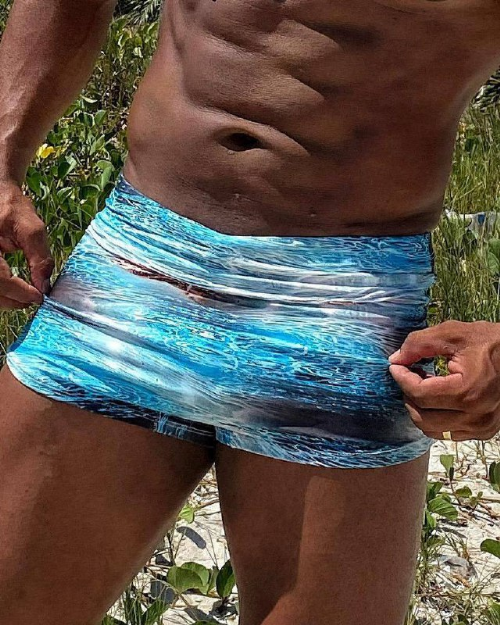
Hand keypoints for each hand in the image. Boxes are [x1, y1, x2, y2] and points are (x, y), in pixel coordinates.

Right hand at [0, 179, 53, 308]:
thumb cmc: (12, 208)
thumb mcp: (32, 230)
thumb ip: (40, 259)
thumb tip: (44, 286)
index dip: (19, 292)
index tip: (39, 297)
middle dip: (13, 300)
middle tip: (34, 300)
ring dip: (7, 299)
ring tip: (26, 297)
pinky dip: (2, 291)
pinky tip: (15, 291)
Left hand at [388, 320, 499, 441]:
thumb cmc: (491, 342)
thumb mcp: (453, 333)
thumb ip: (419, 344)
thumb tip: (395, 360)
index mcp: (468, 391)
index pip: (419, 394)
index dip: (401, 379)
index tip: (395, 366)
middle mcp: (476, 416)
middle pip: (422, 417)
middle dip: (408, 395)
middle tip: (408, 375)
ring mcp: (482, 427)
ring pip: (432, 429)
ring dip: (420, 409)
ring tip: (423, 385)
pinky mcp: (485, 431)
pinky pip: (448, 432)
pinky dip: (435, 417)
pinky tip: (438, 396)